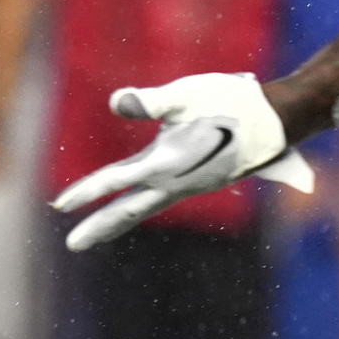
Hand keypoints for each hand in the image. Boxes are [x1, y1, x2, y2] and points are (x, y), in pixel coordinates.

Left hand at [50, 72, 314, 250]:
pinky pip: (161, 197)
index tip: (61, 205)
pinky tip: (134, 201)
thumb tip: (117, 102)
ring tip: (95, 231)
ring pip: (145, 206)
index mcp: (169, 162)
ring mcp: (189, 184)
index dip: (88, 191)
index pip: (118, 179)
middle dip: (100, 225)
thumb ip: (150, 100)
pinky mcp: (199, 180)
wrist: (277, 119)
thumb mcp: (186, 95)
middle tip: (71, 243)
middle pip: (129, 209)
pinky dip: (140, 205)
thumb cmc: (230, 101)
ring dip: (118, 218)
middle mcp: (177, 182)